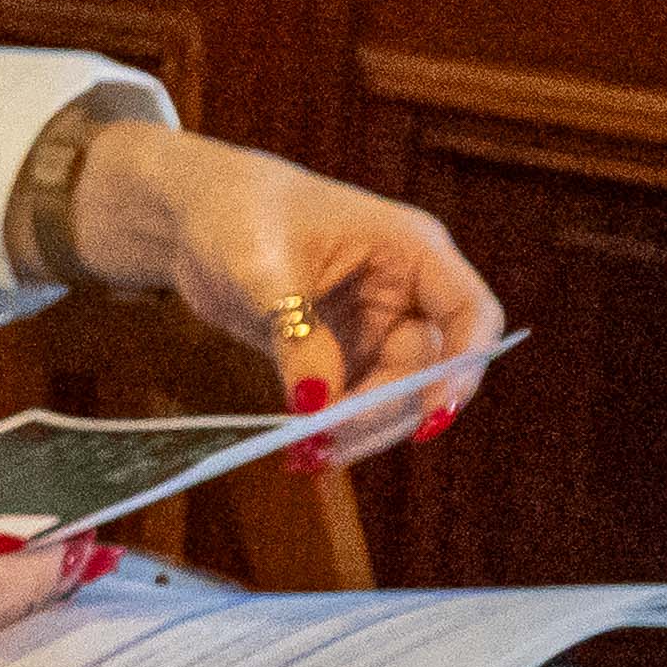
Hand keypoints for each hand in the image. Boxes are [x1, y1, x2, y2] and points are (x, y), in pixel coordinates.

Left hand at [64, 123, 504, 466]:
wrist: (196, 218)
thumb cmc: (238, 213)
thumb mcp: (262, 269)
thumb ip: (297, 336)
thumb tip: (317, 408)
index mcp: (411, 249)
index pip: (470, 313)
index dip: (464, 367)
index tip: (433, 415)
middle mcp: (407, 292)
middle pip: (428, 370)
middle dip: (385, 411)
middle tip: (328, 440)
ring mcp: (378, 327)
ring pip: (394, 396)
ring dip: (361, 430)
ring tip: (309, 452)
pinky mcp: (344, 355)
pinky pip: (355, 403)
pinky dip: (335, 428)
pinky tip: (304, 447)